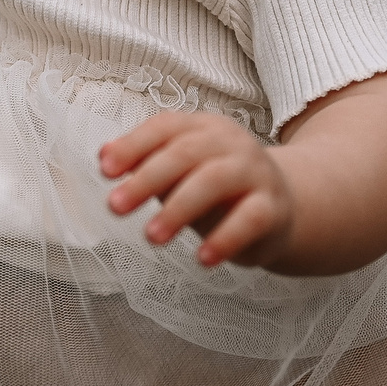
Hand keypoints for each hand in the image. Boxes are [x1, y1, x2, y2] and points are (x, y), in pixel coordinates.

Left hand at [99, 111, 295, 266]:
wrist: (281, 207)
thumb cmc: (216, 188)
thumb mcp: (180, 172)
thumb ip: (145, 163)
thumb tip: (105, 157)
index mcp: (202, 127)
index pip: (164, 128)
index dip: (132, 146)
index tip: (105, 170)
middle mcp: (229, 143)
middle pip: (184, 153)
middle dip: (146, 180)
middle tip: (115, 206)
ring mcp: (254, 172)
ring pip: (213, 181)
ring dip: (178, 209)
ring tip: (152, 236)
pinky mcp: (272, 207)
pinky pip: (249, 219)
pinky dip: (225, 239)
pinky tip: (203, 258)